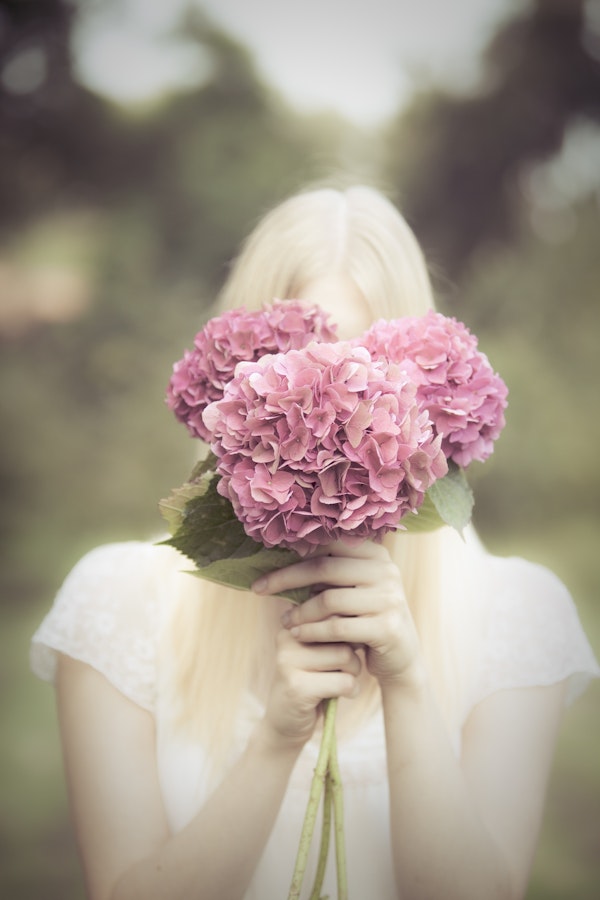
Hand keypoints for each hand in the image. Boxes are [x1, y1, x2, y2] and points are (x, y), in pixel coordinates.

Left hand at [253, 540, 424, 691]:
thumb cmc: (364, 618)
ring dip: (300, 612)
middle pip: (325, 567)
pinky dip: (313, 631)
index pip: (328, 543)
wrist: (400, 657)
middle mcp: (386, 570)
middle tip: (259, 589)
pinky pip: (338, 628)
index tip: (265, 565)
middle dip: (286, 578)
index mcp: (375, 553)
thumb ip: (327, 571)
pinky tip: (298, 635)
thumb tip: (280, 553)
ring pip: (329, 599)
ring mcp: (389, 599)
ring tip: (285, 620)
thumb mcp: (350, 589)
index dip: (294, 553)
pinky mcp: (387, 628)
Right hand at [259, 627, 361, 751]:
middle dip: (353, 654)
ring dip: (353, 673)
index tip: (350, 647)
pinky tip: (342, 695)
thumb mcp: (322, 652)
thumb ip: (335, 633)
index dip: (349, 632)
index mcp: (293, 624)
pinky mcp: (297, 687)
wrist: (286, 722)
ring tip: (342, 681)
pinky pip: (344, 682)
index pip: (333, 614)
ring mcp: (288, 662)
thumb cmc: (312, 681)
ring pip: (345, 655)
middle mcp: (287, 637)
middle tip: (345, 670)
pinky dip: (352, 690)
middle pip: (342, 634)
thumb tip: (363, 617)